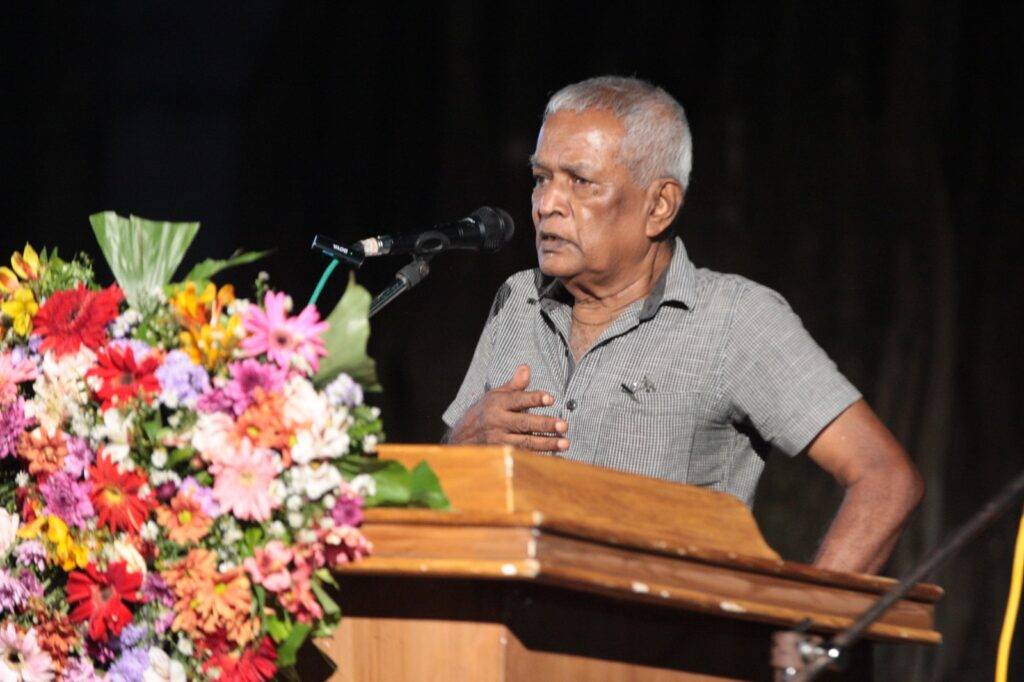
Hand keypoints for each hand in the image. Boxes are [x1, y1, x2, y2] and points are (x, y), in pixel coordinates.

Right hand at [449, 364, 569, 451]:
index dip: (534, 398)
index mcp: (497, 403)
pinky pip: (522, 456)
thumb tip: (526, 367)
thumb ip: (514, 385)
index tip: (551, 398)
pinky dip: (538, 457)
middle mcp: (497, 421)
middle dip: (545, 424)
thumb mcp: (495, 395)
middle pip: (524, 423)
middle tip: (564, 425)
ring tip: (566, 443)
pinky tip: (555, 456)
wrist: (459, 438)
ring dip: (547, 443)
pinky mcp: (500, 454)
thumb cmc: (483, 413)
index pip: (518, 400)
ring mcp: (498, 440)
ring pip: (525, 442)